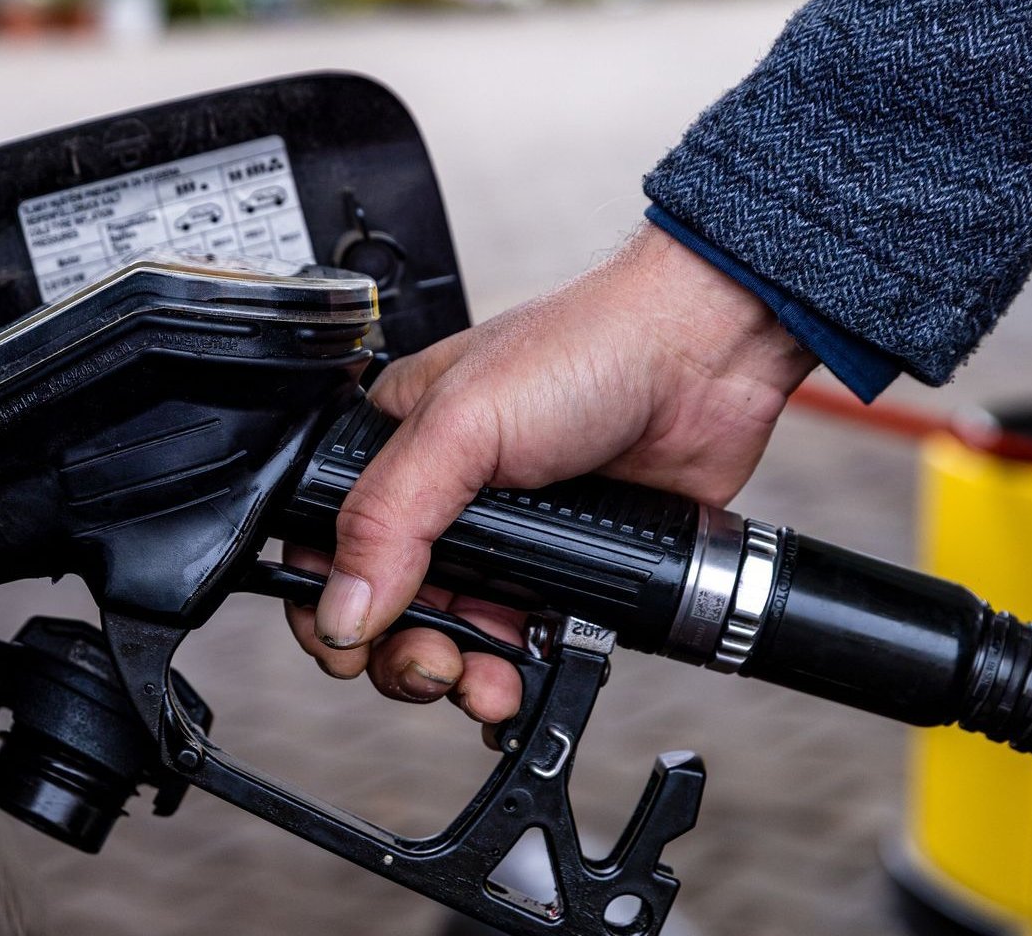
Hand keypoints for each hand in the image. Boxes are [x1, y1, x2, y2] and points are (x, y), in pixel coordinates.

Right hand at [282, 223, 816, 721]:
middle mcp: (445, 500)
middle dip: (401, 654)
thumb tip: (342, 608)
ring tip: (484, 683)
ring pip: (455, 639)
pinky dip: (517, 677)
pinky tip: (523, 682)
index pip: (327, 543)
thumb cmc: (586, 349)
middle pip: (389, 611)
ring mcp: (507, 542)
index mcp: (398, 449)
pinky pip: (523, 648)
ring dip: (459, 678)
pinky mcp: (566, 573)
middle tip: (433, 666)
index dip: (328, 605)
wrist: (703, 362)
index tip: (349, 646)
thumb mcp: (461, 424)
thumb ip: (390, 519)